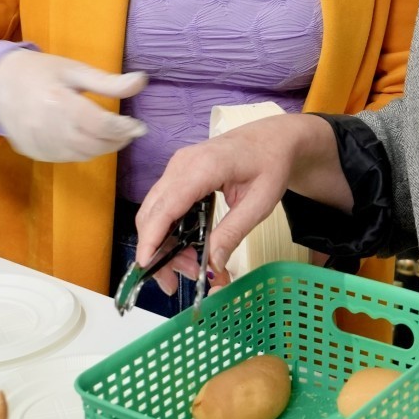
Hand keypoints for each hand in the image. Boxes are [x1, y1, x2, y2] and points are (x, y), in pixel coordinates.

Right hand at [0, 49, 147, 162]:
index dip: (124, 128)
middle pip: (94, 145)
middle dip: (117, 140)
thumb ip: (108, 82)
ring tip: (112, 134)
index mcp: (60, 103)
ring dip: (102, 147)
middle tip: (129, 130)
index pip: (101, 125)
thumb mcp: (74, 69)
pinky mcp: (34, 153)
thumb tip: (142, 81)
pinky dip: (82, 151)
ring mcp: (39, 144)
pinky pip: (66, 157)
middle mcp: (49, 129)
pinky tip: (87, 138)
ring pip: (82, 155)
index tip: (139, 125)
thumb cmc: (39, 72)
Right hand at [134, 115, 317, 290]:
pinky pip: (163, 204)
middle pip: (153, 212)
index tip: (145, 265)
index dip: (152, 237)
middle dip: (158, 250)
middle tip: (179, 279)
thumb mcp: (259, 203)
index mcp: (204, 166)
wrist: (273, 138)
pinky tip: (184, 247)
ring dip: (162, 242)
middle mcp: (183, 163)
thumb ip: (233, 232)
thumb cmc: (270, 164)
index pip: (167, 206)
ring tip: (189, 266)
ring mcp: (178, 166)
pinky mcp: (178, 172)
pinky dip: (167, 229)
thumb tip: (213, 265)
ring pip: (154, 210)